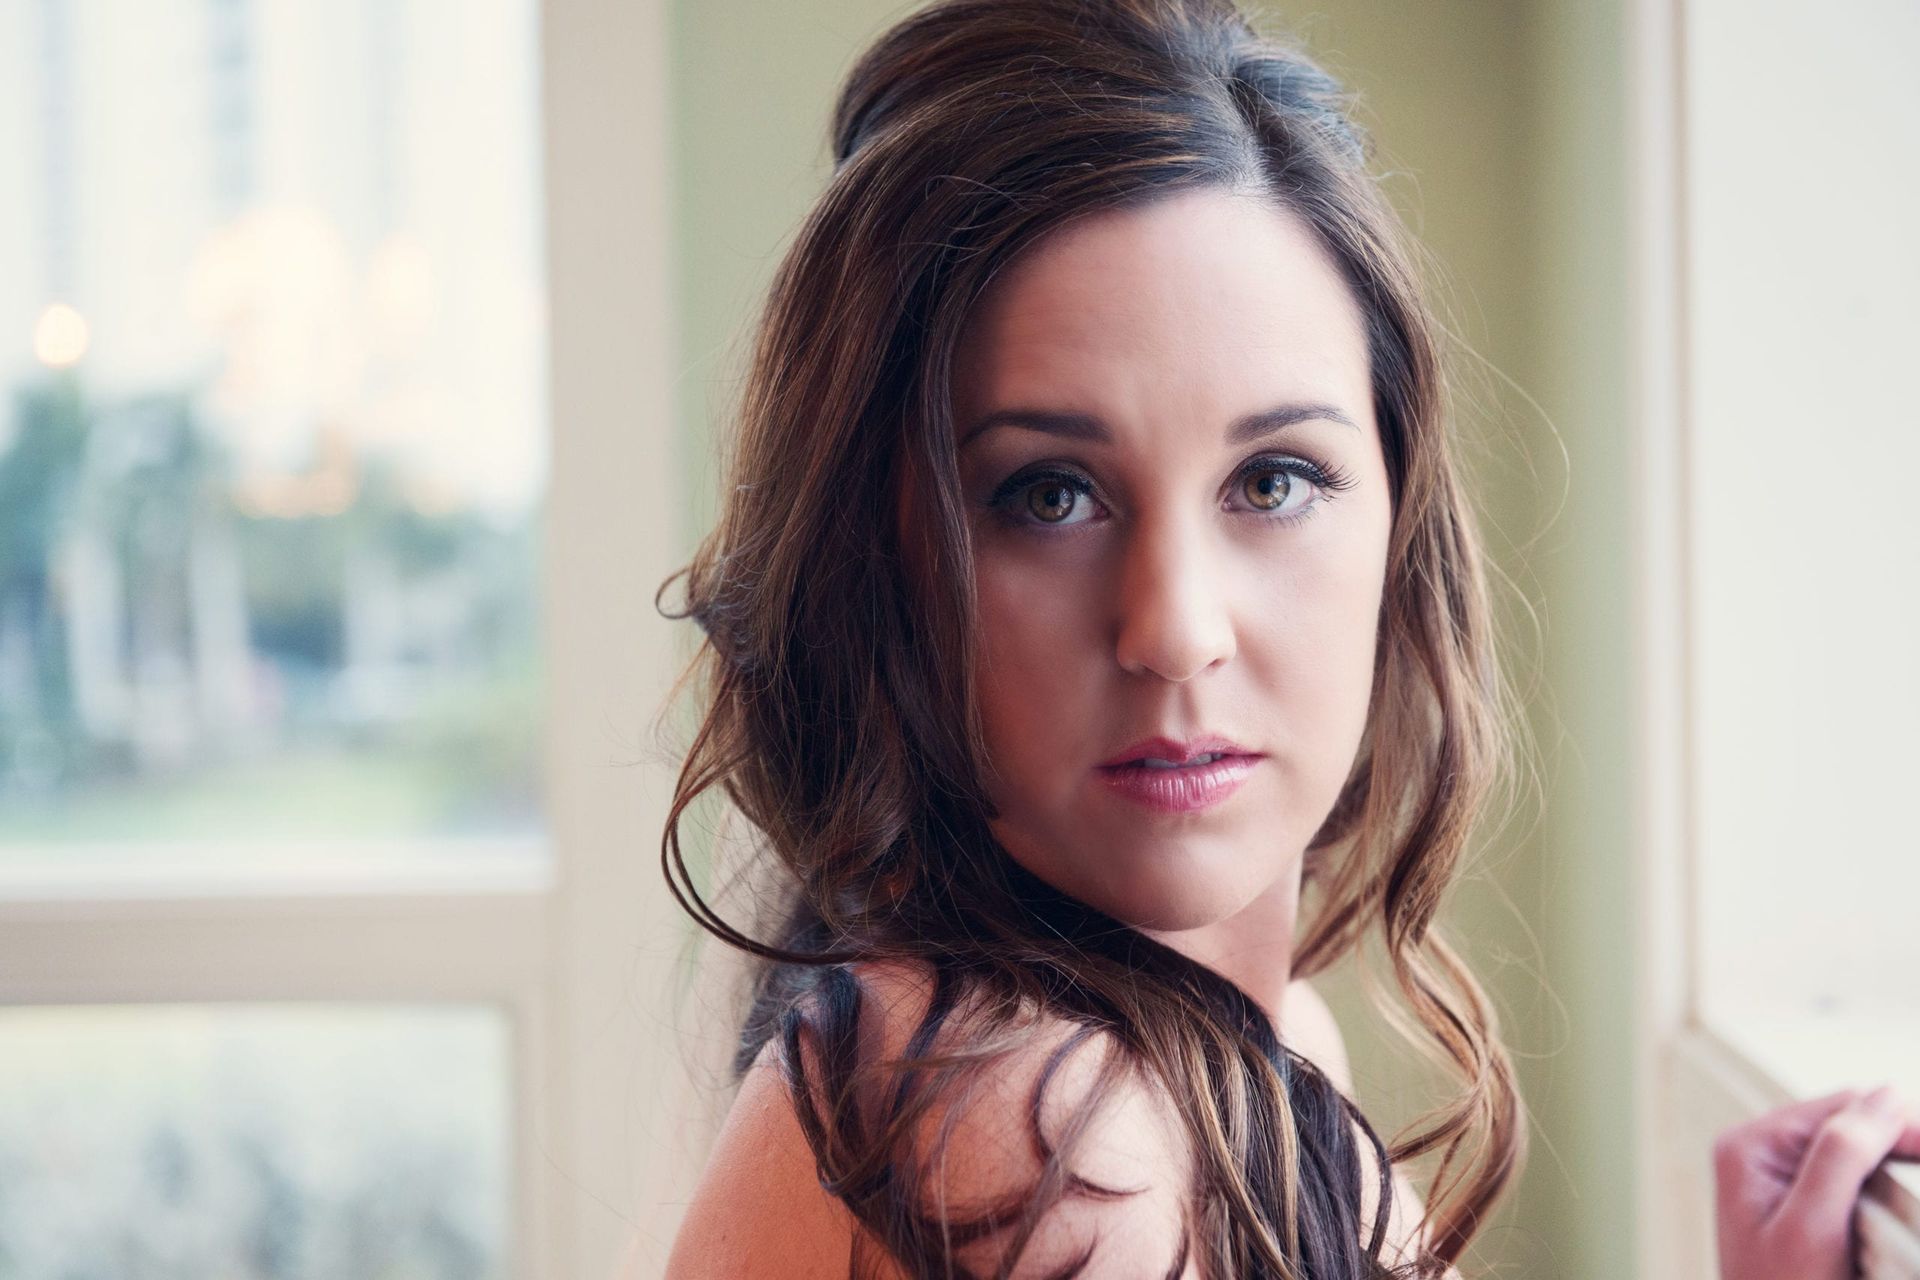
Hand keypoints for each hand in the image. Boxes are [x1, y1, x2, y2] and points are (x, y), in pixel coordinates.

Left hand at [1714, 1084, 1919, 1279]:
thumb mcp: (1812, 1227)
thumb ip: (1841, 1156)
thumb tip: (1886, 1093)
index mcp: (1752, 1145)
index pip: (1844, 1108)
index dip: (1901, 1124)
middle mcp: (1763, 1151)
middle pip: (1854, 1125)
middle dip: (1903, 1143)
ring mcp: (1783, 1176)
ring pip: (1863, 1152)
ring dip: (1899, 1164)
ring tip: (1913, 1194)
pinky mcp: (1807, 1204)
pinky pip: (1859, 1180)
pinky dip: (1889, 1187)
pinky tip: (1906, 1204)